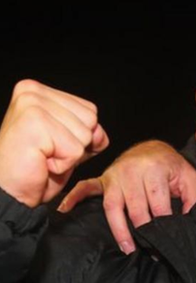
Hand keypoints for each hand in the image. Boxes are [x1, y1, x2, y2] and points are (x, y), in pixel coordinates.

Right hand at [0, 79, 107, 206]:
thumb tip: (100, 134)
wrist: (8, 191)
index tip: (52, 144)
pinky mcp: (34, 123)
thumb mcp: (70, 144)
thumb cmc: (35, 167)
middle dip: (75, 144)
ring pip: (84, 135)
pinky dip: (63, 164)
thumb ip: (90, 132)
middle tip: (47, 152)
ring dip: (68, 155)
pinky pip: (75, 150)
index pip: (90, 110)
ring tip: (43, 156)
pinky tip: (40, 162)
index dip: (80, 135)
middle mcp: (32, 92)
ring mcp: (31, 105)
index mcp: (39, 91)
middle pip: (90, 120)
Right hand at [58, 140, 195, 253]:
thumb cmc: (172, 166)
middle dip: (144, 233)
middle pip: (136, 210)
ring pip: (112, 207)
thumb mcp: (190, 178)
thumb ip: (192, 199)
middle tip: (152, 253)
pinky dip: (74, 198)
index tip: (168, 243)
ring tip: (127, 249)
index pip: (158, 205)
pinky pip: (86, 188)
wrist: (153, 148)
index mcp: (154, 170)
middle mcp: (131, 171)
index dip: (164, 226)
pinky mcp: (103, 179)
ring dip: (119, 230)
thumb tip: (187, 222)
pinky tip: (64, 210)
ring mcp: (114, 175)